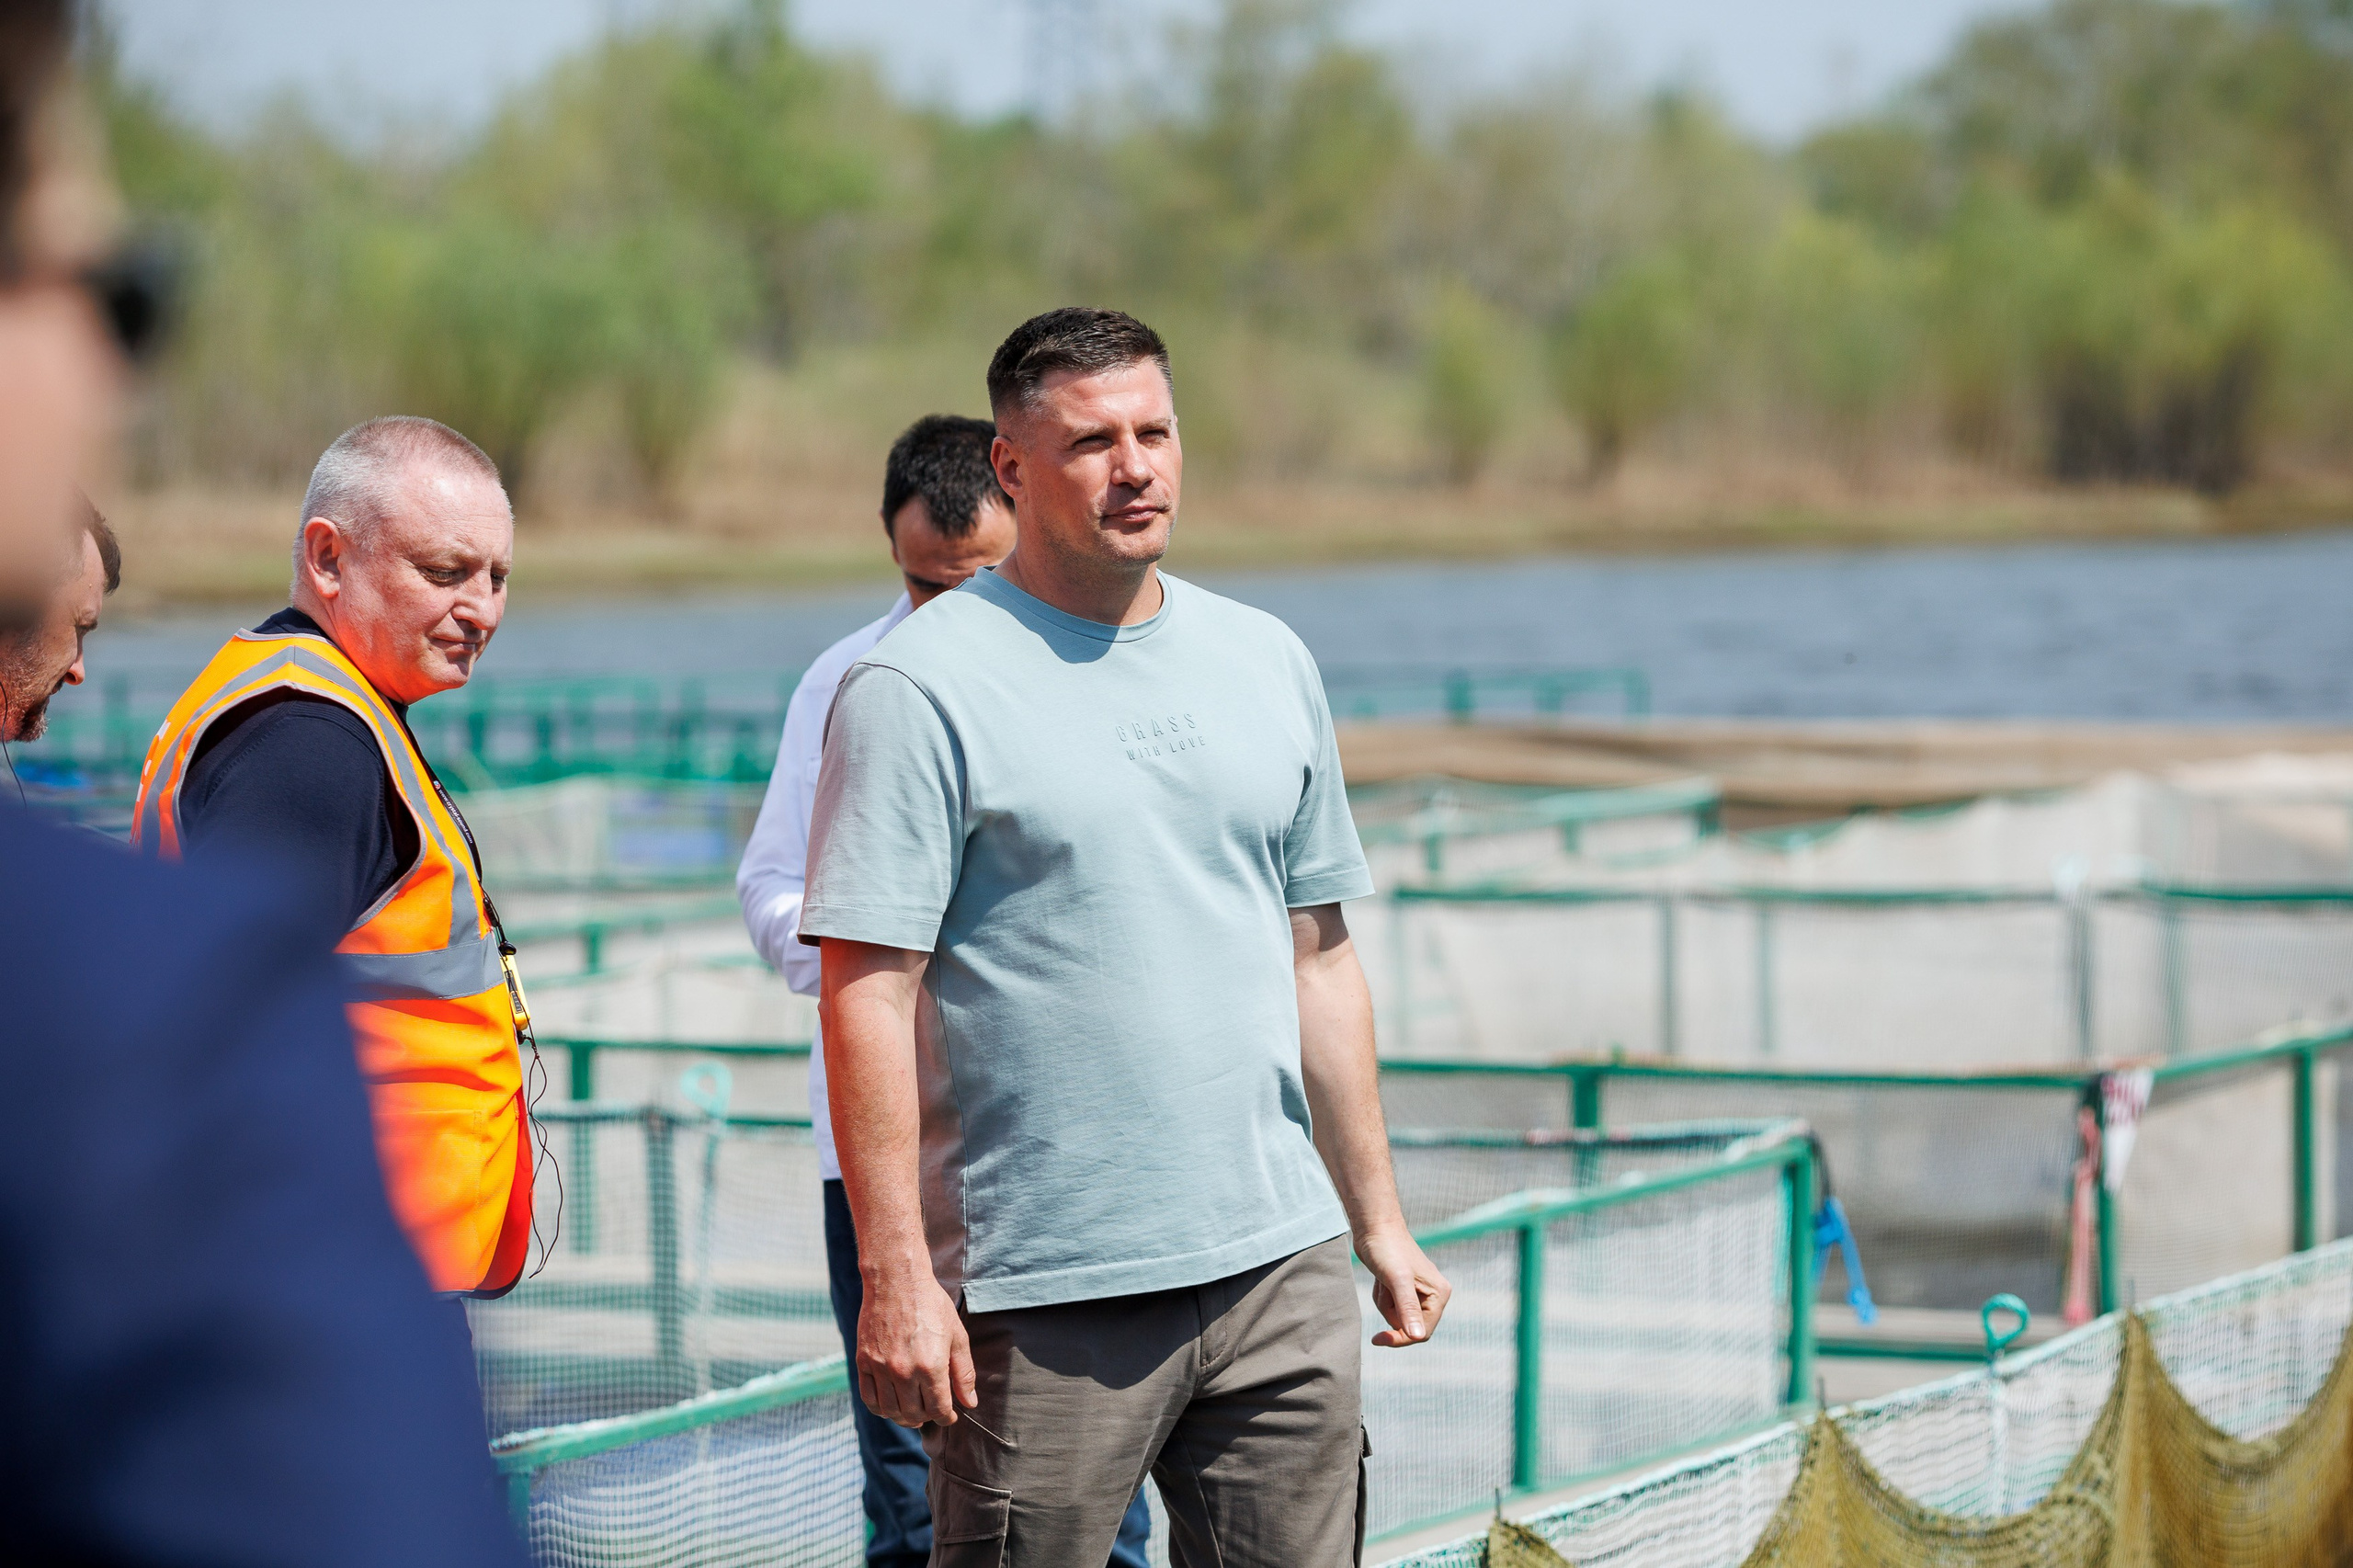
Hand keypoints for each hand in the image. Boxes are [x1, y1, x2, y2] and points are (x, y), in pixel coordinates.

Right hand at [856, 1265, 976, 1426]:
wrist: (897, 1280)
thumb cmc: (931, 1305)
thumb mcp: (957, 1336)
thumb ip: (964, 1373)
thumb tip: (970, 1403)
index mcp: (931, 1366)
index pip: (938, 1410)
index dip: (946, 1417)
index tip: (950, 1414)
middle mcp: (903, 1371)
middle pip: (914, 1414)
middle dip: (926, 1418)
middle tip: (932, 1411)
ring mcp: (881, 1368)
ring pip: (890, 1411)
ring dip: (903, 1417)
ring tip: (913, 1411)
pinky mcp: (864, 1361)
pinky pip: (868, 1398)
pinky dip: (880, 1408)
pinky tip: (890, 1404)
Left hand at [1359, 1224, 1450, 1347]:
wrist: (1373, 1227)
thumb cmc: (1387, 1249)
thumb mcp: (1397, 1280)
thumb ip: (1408, 1309)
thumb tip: (1418, 1336)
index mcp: (1439, 1294)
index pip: (1422, 1333)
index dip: (1400, 1338)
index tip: (1378, 1338)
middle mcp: (1433, 1295)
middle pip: (1409, 1327)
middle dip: (1391, 1312)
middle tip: (1385, 1288)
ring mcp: (1419, 1293)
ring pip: (1398, 1318)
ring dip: (1384, 1303)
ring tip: (1382, 1280)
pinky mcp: (1404, 1289)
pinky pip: (1391, 1308)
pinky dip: (1382, 1297)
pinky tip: (1380, 1279)